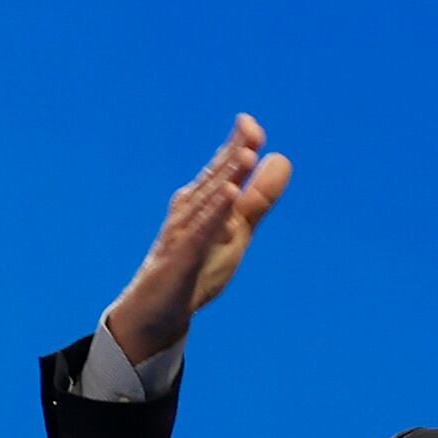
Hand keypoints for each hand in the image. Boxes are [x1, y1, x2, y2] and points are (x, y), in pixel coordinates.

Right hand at [100, 114, 293, 367]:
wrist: (155, 313)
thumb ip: (257, 198)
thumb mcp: (236, 231)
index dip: (236, 147)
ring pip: (207, 204)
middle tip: (251, 130)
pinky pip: (198, 235)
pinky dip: (213, 216)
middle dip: (234, 155)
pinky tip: (227, 198)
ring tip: (246, 155)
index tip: (251, 124)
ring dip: (226, 178)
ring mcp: (181, 236)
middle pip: (214, 180)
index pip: (221, 170)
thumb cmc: (196, 267)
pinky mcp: (179, 262)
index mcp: (202, 202)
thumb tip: (281, 159)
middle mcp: (188, 213)